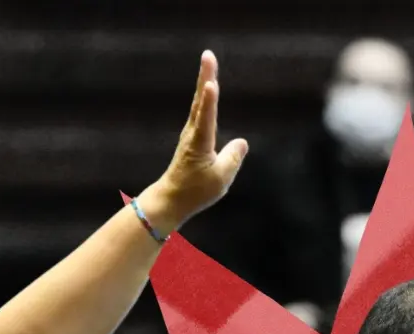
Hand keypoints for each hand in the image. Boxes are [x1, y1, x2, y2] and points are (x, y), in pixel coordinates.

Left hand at [137, 51, 248, 233]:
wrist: (171, 199)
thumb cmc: (196, 191)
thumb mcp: (221, 179)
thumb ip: (233, 158)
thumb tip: (242, 142)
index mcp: (200, 143)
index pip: (206, 117)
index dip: (210, 100)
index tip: (211, 83)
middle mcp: (193, 133)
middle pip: (200, 100)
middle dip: (206, 76)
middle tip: (208, 55)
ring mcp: (190, 134)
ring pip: (199, 103)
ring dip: (204, 81)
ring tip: (209, 62)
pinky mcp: (191, 138)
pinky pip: (200, 112)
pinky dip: (205, 97)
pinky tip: (208, 88)